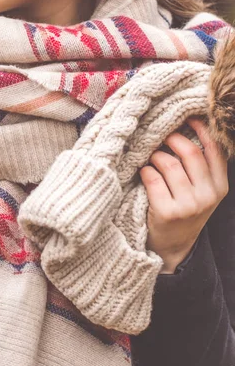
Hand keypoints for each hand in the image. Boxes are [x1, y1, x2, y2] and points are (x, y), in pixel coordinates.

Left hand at [139, 117, 228, 273]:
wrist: (172, 247)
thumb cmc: (184, 209)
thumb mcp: (202, 190)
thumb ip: (200, 165)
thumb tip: (187, 124)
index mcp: (220, 186)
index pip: (215, 149)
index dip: (201, 129)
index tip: (188, 118)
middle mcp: (208, 196)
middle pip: (189, 152)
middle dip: (171, 139)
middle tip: (161, 138)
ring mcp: (189, 206)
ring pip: (168, 163)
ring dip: (154, 156)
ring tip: (151, 159)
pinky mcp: (167, 212)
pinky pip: (152, 177)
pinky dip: (145, 171)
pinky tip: (144, 174)